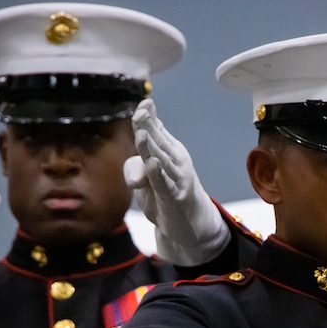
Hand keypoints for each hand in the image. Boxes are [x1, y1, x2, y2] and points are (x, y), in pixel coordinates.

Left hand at [123, 98, 228, 265]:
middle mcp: (176, 163)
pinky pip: (163, 185)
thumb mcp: (148, 179)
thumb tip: (137, 157)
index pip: (158, 131)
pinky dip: (157, 174)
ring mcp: (177, 180)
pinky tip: (151, 163)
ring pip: (160, 161)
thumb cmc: (166, 198)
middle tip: (140, 111)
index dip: (150, 117)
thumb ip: (136, 167)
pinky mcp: (173, 199)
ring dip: (151, 147)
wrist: (190, 225)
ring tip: (142, 133)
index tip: (145, 102)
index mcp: (170, 153)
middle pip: (159, 143)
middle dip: (149, 127)